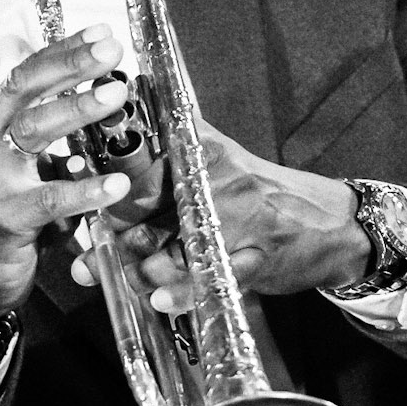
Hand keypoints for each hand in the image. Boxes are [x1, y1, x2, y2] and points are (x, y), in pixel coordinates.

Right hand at [0, 24, 136, 322]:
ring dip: (76, 109)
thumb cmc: (4, 209)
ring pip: (32, 132)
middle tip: (110, 50)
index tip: (100, 33)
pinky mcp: (4, 218)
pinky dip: (85, 190)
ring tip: (116, 95)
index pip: (25, 74)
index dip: (62, 50)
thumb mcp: (19, 160)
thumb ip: (48, 129)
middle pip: (24, 90)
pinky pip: (50, 200)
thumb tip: (99, 89)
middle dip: (69, 66)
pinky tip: (116, 184)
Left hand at [71, 119, 370, 314]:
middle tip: (85, 254)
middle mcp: (217, 183)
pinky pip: (207, 279)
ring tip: (112, 278)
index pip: (142, 163)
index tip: (73, 186)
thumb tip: (130, 105)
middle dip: (112, 234)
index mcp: (204, 153)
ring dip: (137, 270)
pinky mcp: (254, 260)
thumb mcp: (223, 157)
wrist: (333, 225)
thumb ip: (179, 143)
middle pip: (147, 209)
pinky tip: (157, 300)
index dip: (104, 181)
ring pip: (170, 250)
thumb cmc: (268, 192)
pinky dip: (180, 293)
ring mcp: (237, 223)